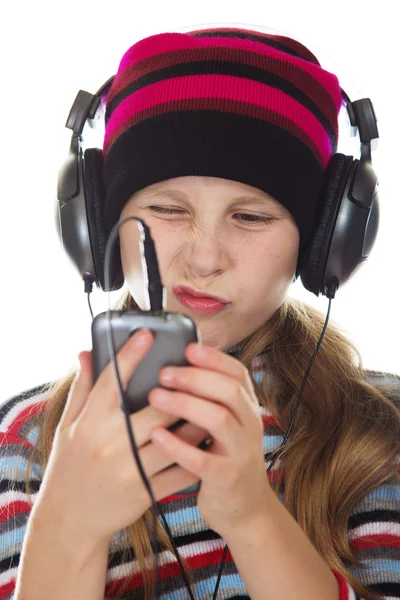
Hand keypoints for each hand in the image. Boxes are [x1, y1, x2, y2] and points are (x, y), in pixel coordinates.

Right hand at [33, 330, 207, 545]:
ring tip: (211, 407)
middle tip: (198, 375)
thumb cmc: (69, 466)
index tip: (147, 334)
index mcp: (91, 423)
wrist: (69, 520)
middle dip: (181, 392)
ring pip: (176, 440)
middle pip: (157, 409)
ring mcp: (130, 470)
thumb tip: (85, 353)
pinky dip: (196, 456)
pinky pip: (179, 471)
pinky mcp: (145, 492)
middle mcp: (111, 444)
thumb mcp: (68, 426)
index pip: (112, 381)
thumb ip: (82, 389)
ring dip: (197, 422)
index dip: (131, 355)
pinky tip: (207, 443)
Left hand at [148, 343, 272, 537]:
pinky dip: (178, 445)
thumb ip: (210, 398)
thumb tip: (179, 364)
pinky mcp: (227, 477)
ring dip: (185, 404)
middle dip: (195, 377)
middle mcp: (249, 425)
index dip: (213, 358)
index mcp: (247, 408)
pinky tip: (157, 435)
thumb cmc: (224, 458)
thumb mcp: (227, 424)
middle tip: (164, 372)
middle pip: (228, 390)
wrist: (246, 509)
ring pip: (218, 419)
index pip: (237, 373)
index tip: (187, 348)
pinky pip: (202, 459)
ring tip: (155, 396)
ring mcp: (240, 451)